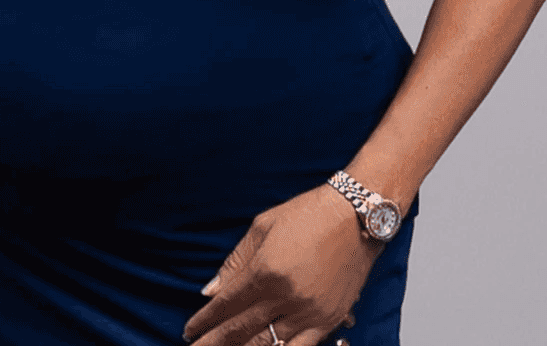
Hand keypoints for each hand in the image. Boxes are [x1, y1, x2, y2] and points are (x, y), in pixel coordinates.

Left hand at [181, 184, 375, 345]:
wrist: (356, 215)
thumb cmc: (309, 214)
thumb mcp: (263, 226)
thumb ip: (235, 261)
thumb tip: (211, 292)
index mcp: (266, 270)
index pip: (226, 306)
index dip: (204, 321)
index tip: (189, 330)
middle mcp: (286, 296)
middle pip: (241, 331)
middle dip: (214, 343)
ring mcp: (309, 312)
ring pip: (268, 345)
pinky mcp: (328, 320)